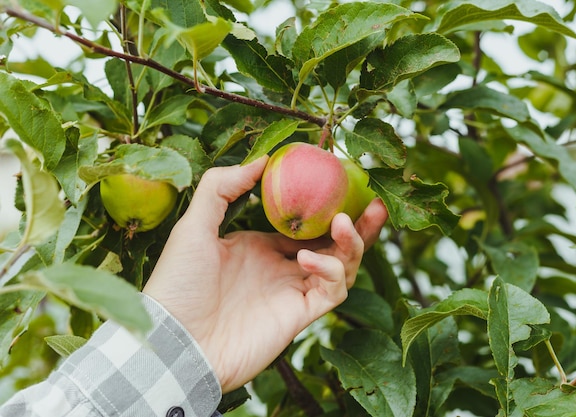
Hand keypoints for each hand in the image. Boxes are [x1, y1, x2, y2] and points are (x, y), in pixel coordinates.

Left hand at [142, 156, 387, 392]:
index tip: (340, 182)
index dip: (324, 206)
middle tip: (375, 201)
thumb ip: (221, 187)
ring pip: (342, 265)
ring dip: (351, 243)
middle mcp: (281, 267)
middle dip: (357, 224)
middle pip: (332, 243)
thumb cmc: (178, 284)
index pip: (303, 224)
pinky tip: (306, 258)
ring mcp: (292, 291)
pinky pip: (332, 289)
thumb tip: (262, 159)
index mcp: (260, 246)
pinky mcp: (300, 315)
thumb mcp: (194, 225)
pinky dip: (329, 270)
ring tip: (344, 222)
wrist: (176, 343)